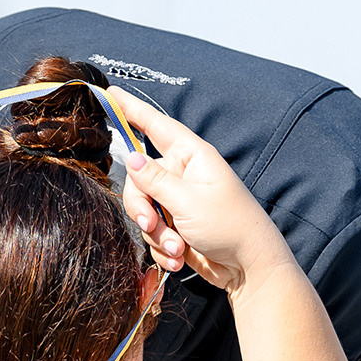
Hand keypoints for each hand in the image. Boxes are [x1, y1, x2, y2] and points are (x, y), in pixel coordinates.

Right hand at [110, 93, 291, 293]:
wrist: (249, 267)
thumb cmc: (230, 226)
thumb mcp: (188, 201)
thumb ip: (154, 180)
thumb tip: (130, 158)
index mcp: (191, 157)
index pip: (155, 126)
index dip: (131, 109)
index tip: (110, 93)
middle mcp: (182, 175)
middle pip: (138, 180)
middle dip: (141, 208)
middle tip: (151, 224)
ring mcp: (178, 200)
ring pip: (142, 210)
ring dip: (156, 234)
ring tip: (178, 248)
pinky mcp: (175, 225)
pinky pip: (151, 232)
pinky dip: (162, 247)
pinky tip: (179, 258)